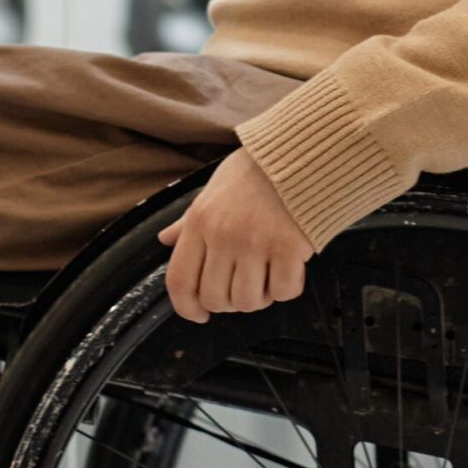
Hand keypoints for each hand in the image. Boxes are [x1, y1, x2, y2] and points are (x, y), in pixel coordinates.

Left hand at [156, 149, 312, 322]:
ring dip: (259, 298)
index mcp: (200, 223)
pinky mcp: (289, 249)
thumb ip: (189, 222)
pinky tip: (290, 270)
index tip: (198, 314)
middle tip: (243, 287)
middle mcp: (223, 236)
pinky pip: (283, 291)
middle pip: (215, 298)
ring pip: (248, 301)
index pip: (180, 280)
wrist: (302, 152)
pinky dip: (287, 288)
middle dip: (229, 303)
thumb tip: (166, 239)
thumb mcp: (212, 191)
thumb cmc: (257, 172)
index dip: (186, 307)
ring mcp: (256, 244)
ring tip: (267, 277)